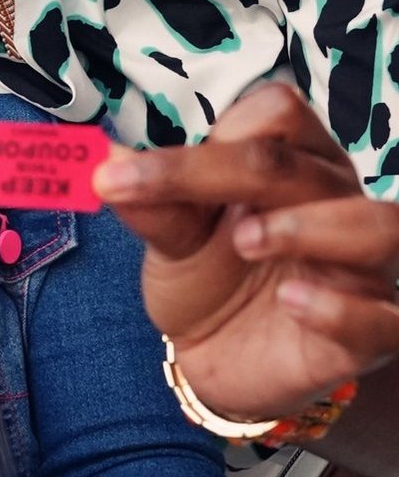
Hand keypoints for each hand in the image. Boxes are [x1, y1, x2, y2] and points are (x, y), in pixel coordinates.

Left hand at [92, 83, 398, 423]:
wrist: (223, 362)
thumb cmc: (210, 279)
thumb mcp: (172, 240)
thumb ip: (152, 204)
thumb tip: (105, 157)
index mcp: (294, 161)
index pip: (277, 114)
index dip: (213, 135)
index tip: (137, 173)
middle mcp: (340, 202)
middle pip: (304, 165)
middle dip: (235, 172)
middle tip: (178, 203)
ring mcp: (363, 268)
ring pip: (379, 226)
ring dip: (311, 226)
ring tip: (247, 240)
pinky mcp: (370, 332)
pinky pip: (385, 315)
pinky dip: (340, 307)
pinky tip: (291, 302)